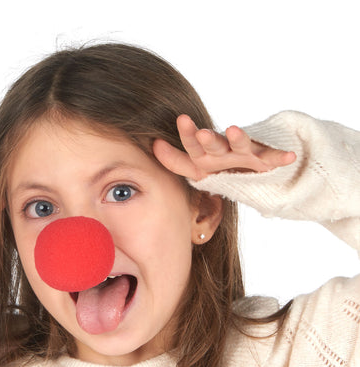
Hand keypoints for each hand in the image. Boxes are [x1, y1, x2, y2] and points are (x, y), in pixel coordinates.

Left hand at [153, 114, 295, 180]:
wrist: (250, 168)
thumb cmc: (219, 166)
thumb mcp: (196, 168)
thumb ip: (175, 161)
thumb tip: (154, 145)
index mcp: (206, 152)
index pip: (193, 144)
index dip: (187, 134)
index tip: (181, 120)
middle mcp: (224, 149)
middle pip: (215, 143)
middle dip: (209, 138)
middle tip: (202, 133)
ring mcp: (245, 152)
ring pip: (242, 145)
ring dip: (239, 138)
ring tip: (234, 131)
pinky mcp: (265, 159)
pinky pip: (273, 157)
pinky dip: (281, 156)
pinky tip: (290, 156)